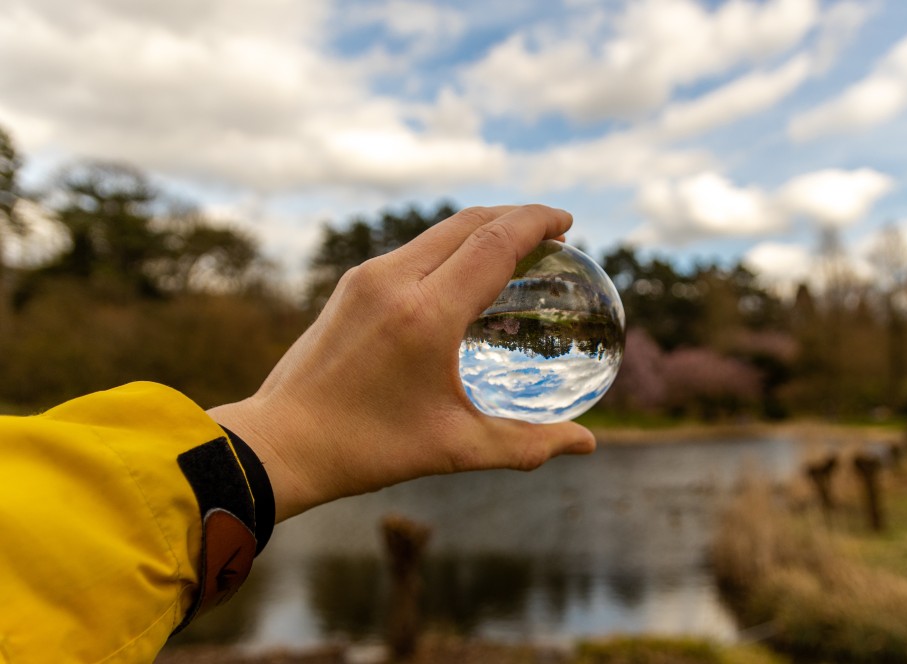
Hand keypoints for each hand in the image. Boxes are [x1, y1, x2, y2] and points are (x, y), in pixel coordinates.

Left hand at [209, 205, 595, 520]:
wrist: (280, 441)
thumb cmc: (367, 449)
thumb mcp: (455, 450)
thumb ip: (527, 444)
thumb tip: (587, 445)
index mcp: (425, 314)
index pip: (494, 243)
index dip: (535, 222)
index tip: (566, 221)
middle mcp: (394, 281)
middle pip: (468, 222)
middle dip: (515, 216)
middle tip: (551, 229)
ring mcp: (366, 278)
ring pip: (437, 232)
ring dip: (481, 228)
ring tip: (513, 247)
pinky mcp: (350, 285)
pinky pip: (413, 250)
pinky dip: (449, 248)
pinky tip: (462, 274)